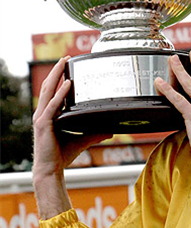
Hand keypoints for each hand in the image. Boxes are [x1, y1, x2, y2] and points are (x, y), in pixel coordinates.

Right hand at [32, 57, 110, 217]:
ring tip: (65, 63)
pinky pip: (53, 106)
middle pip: (49, 86)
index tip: (68, 65)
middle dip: (57, 70)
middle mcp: (43, 113)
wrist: (52, 170)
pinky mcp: (44, 124)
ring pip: (49, 91)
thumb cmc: (62, 155)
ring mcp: (42, 118)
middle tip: (67, 58)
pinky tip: (68, 84)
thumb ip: (97, 133)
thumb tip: (112, 130)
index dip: (59, 77)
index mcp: (50, 114)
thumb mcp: (83, 139)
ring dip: (57, 75)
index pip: (53, 91)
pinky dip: (61, 94)